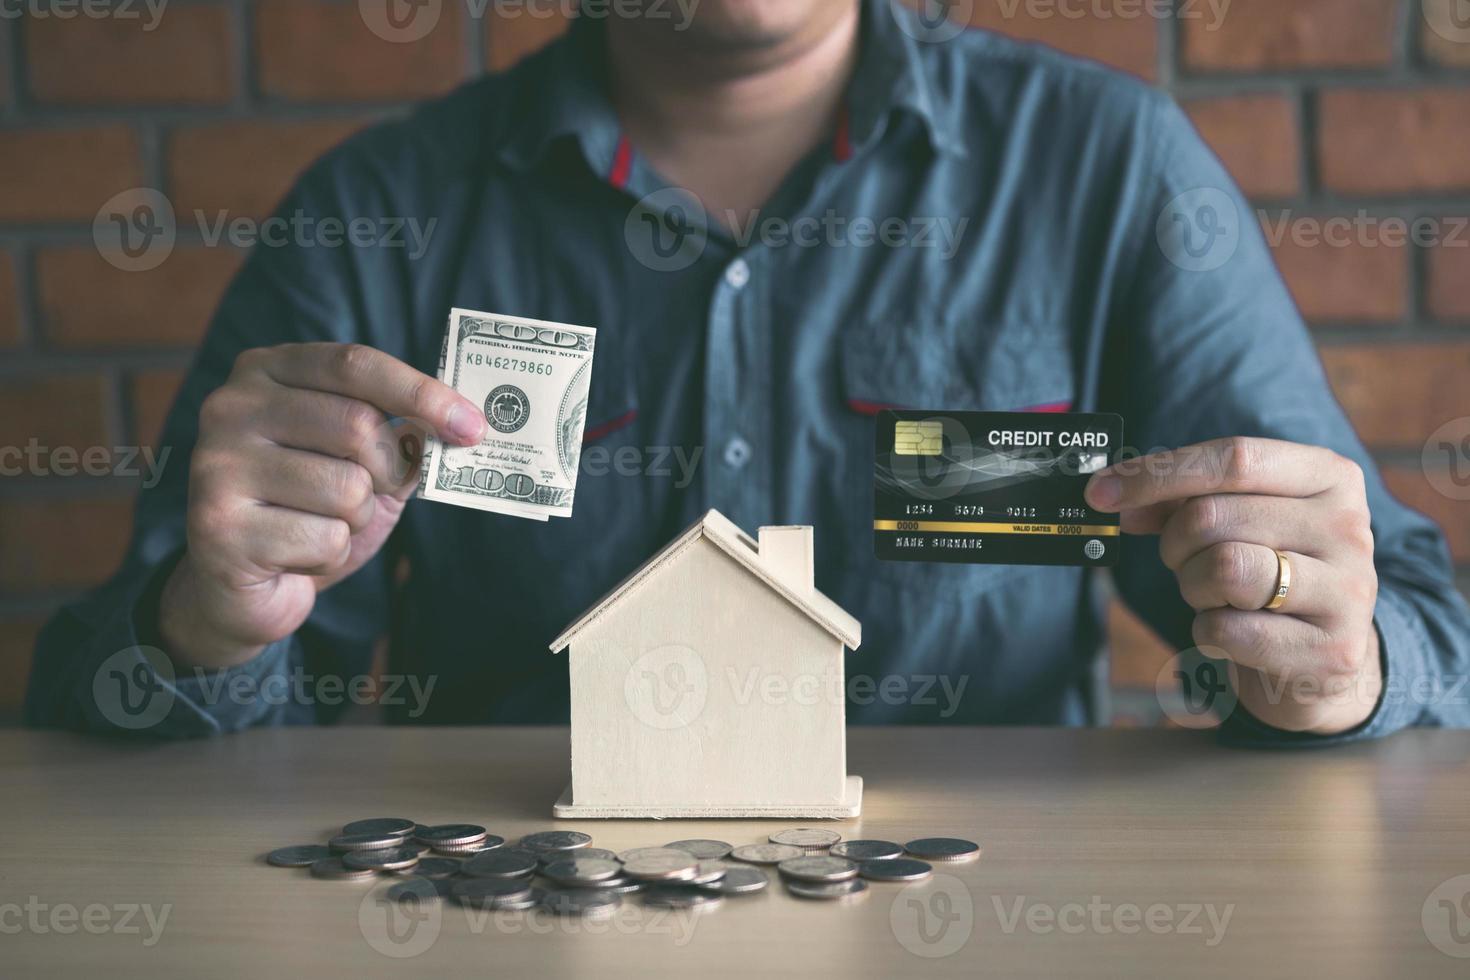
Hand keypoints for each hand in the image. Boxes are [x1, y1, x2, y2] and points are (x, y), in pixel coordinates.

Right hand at [160, 343, 485, 670]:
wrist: (240, 588)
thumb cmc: (309, 512)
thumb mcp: (361, 463)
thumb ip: (402, 436)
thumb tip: (461, 424)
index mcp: (265, 372)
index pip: (355, 364)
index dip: (421, 393)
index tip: (473, 426)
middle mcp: (230, 408)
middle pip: (357, 425)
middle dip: (388, 470)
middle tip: (372, 492)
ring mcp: (216, 465)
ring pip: (347, 488)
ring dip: (356, 519)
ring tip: (318, 524)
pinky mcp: (218, 527)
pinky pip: (326, 539)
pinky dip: (330, 556)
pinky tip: (294, 555)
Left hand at [1086, 437, 1381, 734]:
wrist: (1325, 655)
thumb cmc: (1268, 571)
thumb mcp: (1236, 520)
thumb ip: (1179, 499)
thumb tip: (1109, 494)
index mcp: (1328, 476)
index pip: (1234, 457)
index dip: (1156, 474)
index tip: (1098, 493)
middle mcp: (1348, 526)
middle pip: (1213, 515)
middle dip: (1173, 542)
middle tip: (1182, 560)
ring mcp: (1348, 589)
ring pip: (1222, 567)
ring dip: (1193, 585)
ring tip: (1214, 595)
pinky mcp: (1330, 649)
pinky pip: (1228, 630)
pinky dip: (1209, 632)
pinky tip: (1234, 632)